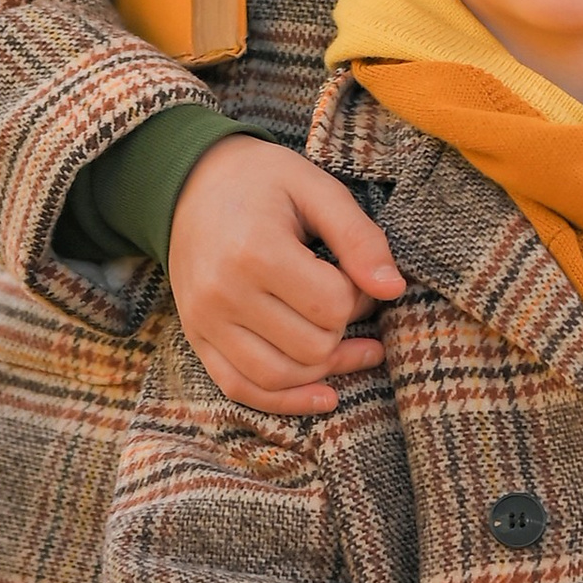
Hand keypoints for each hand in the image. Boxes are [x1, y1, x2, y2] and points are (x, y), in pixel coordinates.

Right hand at [168, 138, 404, 413]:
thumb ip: (359, 237)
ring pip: (281, 376)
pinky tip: (325, 395)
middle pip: (311, 346)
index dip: (359, 296)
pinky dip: (286, 401)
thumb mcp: (316, 188)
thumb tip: (393, 290)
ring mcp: (205, 321)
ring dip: (325, 369)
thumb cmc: (261, 181)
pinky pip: (241, 388)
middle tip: (346, 300)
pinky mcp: (197, 338)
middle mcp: (223, 293)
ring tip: (351, 349)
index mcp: (255, 251)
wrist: (189, 183)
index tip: (353, 273)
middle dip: (342, 329)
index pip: (332, 305)